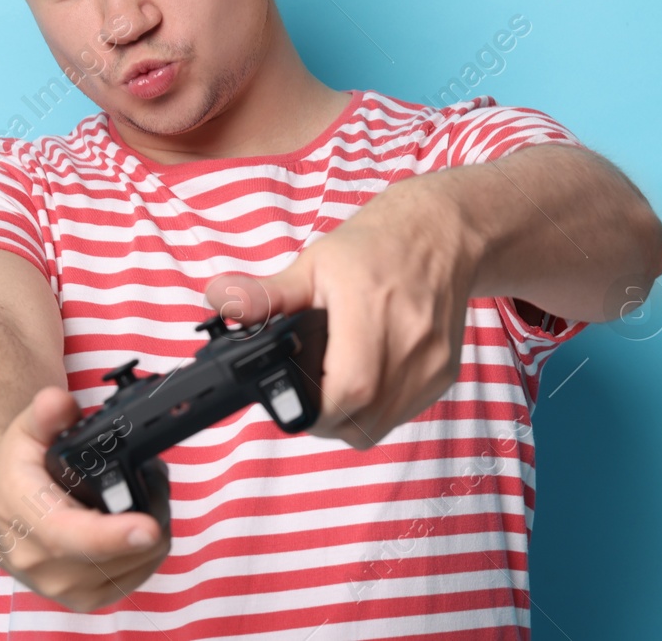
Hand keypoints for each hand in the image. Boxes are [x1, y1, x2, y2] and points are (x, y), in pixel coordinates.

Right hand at [0, 386, 170, 611]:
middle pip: (111, 554)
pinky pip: (129, 581)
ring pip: (129, 567)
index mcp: (20, 516)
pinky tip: (138, 527)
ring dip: (151, 535)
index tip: (149, 528)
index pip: (67, 536)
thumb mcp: (25, 430)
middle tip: (155, 479)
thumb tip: (58, 403)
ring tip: (145, 499)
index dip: (111, 535)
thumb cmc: (17, 467)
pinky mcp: (79, 598)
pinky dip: (145, 554)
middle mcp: (36, 560)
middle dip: (149, 516)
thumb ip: (46, 414)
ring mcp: (58, 585)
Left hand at [205, 178, 478, 448]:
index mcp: (373, 310)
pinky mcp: (444, 375)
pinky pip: (400, 415)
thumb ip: (267, 295)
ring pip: (379, 427)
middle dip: (324, 417)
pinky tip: (366, 377)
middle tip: (308, 390)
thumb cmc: (376, 246)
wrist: (440, 234)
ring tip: (335, 381)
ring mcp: (432, 363)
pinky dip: (375, 410)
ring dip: (349, 419)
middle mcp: (411, 341)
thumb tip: (218, 300)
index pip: (348, 390)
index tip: (295, 397)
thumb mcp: (315, 263)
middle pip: (361, 420)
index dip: (315, 408)